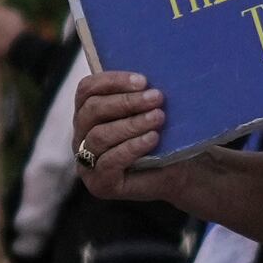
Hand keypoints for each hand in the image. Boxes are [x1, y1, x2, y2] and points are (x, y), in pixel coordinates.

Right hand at [74, 68, 179, 199]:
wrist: (180, 173)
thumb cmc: (165, 137)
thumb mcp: (150, 110)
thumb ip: (140, 93)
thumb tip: (146, 78)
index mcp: (88, 112)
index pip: (87, 89)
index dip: (112, 81)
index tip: (143, 81)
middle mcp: (81, 136)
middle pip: (92, 110)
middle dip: (126, 101)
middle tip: (156, 97)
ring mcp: (86, 162)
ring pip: (99, 135)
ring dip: (131, 124)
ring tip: (158, 117)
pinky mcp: (99, 183)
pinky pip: (109, 161)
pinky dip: (132, 146)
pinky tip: (152, 138)